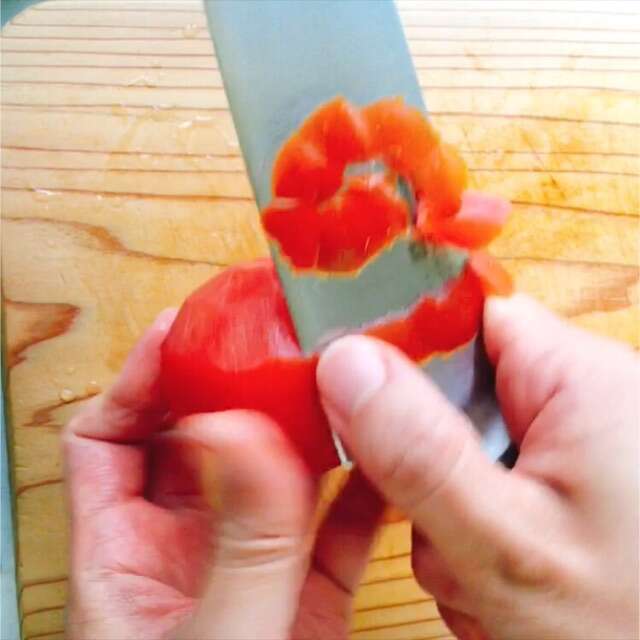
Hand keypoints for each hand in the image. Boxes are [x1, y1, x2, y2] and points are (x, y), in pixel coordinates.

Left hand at [64, 310, 383, 639]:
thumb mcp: (214, 637)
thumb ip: (238, 544)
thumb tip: (247, 436)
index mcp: (126, 560)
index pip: (106, 441)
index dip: (137, 379)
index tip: (178, 334)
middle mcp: (188, 551)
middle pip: (200, 438)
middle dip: (232, 385)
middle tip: (267, 340)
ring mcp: (254, 568)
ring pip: (277, 473)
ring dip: (307, 426)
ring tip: (333, 378)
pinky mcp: (311, 593)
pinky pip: (342, 522)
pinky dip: (367, 488)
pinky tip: (388, 458)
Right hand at [317, 294, 638, 639]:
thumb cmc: (628, 630)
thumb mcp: (508, 546)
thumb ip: (421, 452)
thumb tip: (344, 363)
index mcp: (580, 378)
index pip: (464, 313)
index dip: (401, 345)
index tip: (354, 395)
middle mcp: (576, 397)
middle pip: (452, 385)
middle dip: (424, 458)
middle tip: (434, 524)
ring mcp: (564, 443)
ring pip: (457, 443)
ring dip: (445, 506)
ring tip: (472, 569)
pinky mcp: (556, 481)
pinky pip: (482, 479)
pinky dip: (468, 528)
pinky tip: (487, 577)